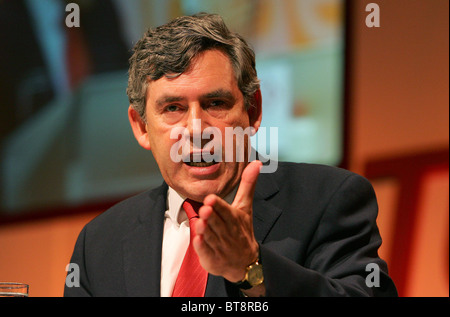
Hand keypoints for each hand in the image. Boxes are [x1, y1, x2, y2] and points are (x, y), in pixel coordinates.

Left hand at [193, 160, 262, 282]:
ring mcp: (219, 245)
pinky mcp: (212, 257)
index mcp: (234, 218)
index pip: (225, 210)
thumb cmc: (242, 230)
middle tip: (205, 208)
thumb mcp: (245, 207)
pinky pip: (206, 252)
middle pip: (217, 222)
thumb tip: (256, 163)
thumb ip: (247, 185)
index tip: (211, 198)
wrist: (246, 261)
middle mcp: (226, 231)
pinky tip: (197, 240)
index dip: (218, 205)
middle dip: (211, 216)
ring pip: (211, 236)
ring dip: (205, 230)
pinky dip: (202, 247)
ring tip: (200, 222)